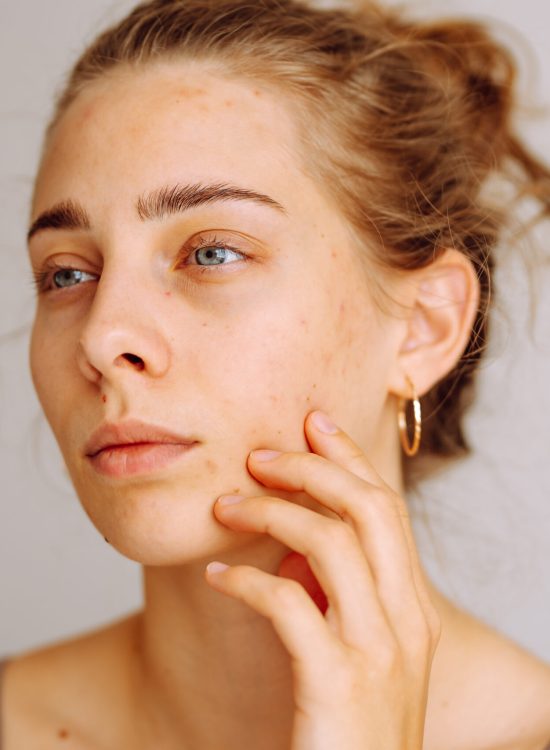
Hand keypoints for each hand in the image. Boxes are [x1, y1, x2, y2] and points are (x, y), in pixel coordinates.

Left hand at [205, 410, 440, 749]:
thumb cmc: (351, 729)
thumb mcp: (360, 654)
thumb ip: (341, 598)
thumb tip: (295, 547)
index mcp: (414, 609)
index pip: (387, 508)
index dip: (350, 458)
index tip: (314, 421)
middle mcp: (408, 621)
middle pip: (368, 509)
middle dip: (312, 468)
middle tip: (259, 456)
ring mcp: (380, 652)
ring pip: (329, 542)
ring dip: (269, 512)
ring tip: (224, 508)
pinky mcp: (340, 683)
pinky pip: (288, 603)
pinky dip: (246, 579)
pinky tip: (216, 577)